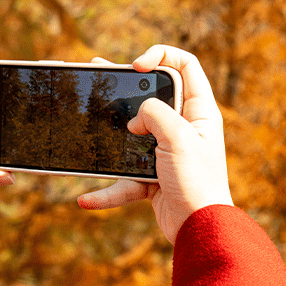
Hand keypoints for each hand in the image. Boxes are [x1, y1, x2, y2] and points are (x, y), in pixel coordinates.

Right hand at [77, 46, 232, 242]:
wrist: (200, 229)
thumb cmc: (197, 182)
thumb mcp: (178, 136)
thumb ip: (154, 113)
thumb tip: (136, 118)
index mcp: (199, 111)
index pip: (185, 65)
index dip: (161, 55)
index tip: (137, 66)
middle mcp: (185, 128)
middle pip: (152, 97)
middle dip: (125, 85)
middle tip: (99, 70)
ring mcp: (167, 153)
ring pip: (132, 136)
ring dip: (109, 134)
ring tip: (85, 117)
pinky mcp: (154, 178)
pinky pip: (124, 180)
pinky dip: (106, 191)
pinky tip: (86, 199)